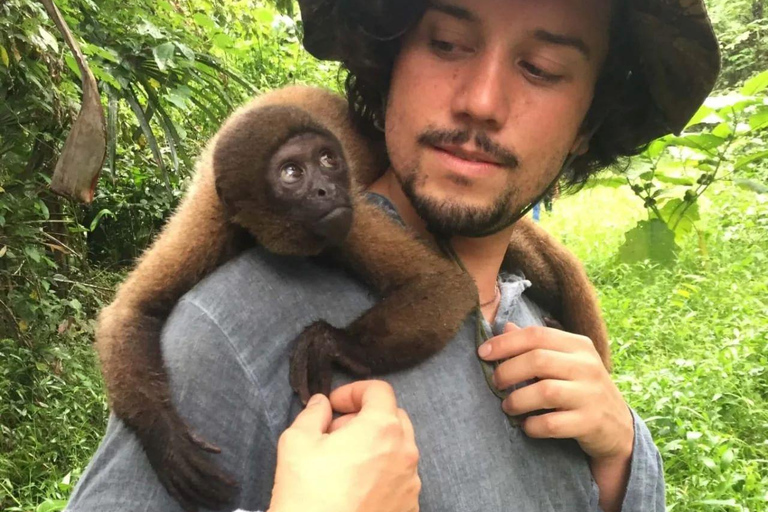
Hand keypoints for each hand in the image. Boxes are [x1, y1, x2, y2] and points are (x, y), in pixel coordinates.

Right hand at [269, 380, 420, 511]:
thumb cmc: (308, 494)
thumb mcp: (296, 442)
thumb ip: (313, 414)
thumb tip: (322, 404)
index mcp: (382, 428)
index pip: (379, 390)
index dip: (354, 391)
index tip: (334, 406)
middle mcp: (405, 452)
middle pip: (393, 417)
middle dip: (365, 417)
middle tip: (337, 432)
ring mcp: (410, 483)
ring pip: (398, 449)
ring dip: (375, 445)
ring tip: (344, 462)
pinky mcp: (409, 507)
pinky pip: (399, 478)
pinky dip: (382, 472)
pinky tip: (355, 486)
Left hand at [477, 323, 633, 461]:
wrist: (618, 427)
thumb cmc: (581, 388)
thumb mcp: (565, 362)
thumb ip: (536, 346)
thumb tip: (504, 327)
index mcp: (579, 345)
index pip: (536, 335)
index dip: (505, 343)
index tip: (483, 353)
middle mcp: (587, 366)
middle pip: (538, 360)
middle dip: (508, 371)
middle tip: (496, 383)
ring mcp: (591, 394)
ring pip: (545, 392)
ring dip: (517, 400)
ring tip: (508, 406)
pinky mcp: (591, 422)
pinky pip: (552, 423)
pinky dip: (532, 425)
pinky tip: (527, 425)